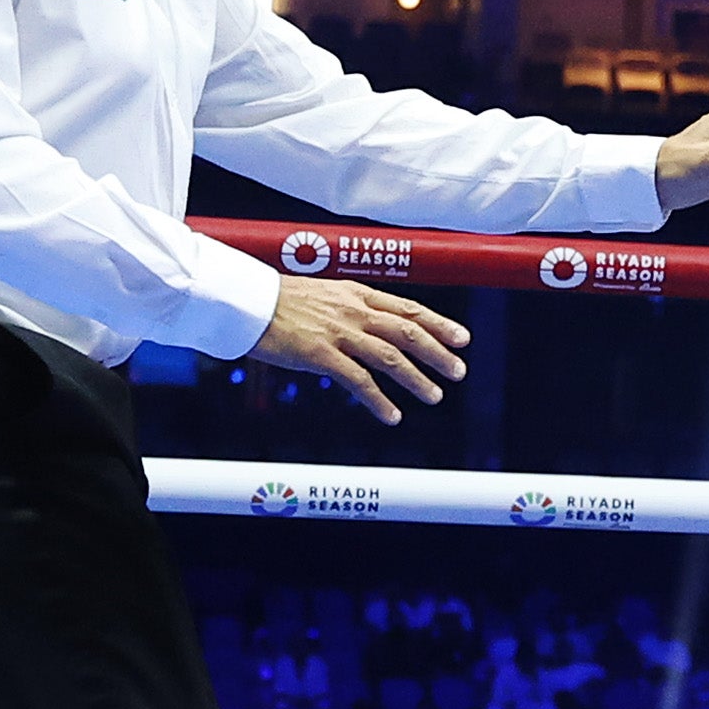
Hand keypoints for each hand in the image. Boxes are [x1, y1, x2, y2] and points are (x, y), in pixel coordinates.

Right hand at [251, 277, 468, 427]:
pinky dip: (379, 400)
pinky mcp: (320, 354)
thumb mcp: (324, 294)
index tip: (462, 338)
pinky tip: (393, 416)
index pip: (408, 307)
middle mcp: (353, 310)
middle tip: (459, 371)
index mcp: (356, 293)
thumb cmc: (280, 300)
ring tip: (434, 396)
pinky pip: (358, 381)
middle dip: (437, 352)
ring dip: (417, 379)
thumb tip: (374, 324)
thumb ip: (351, 307)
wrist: (246, 301)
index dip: (438, 324)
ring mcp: (338, 332)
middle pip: (407, 331)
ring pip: (390, 357)